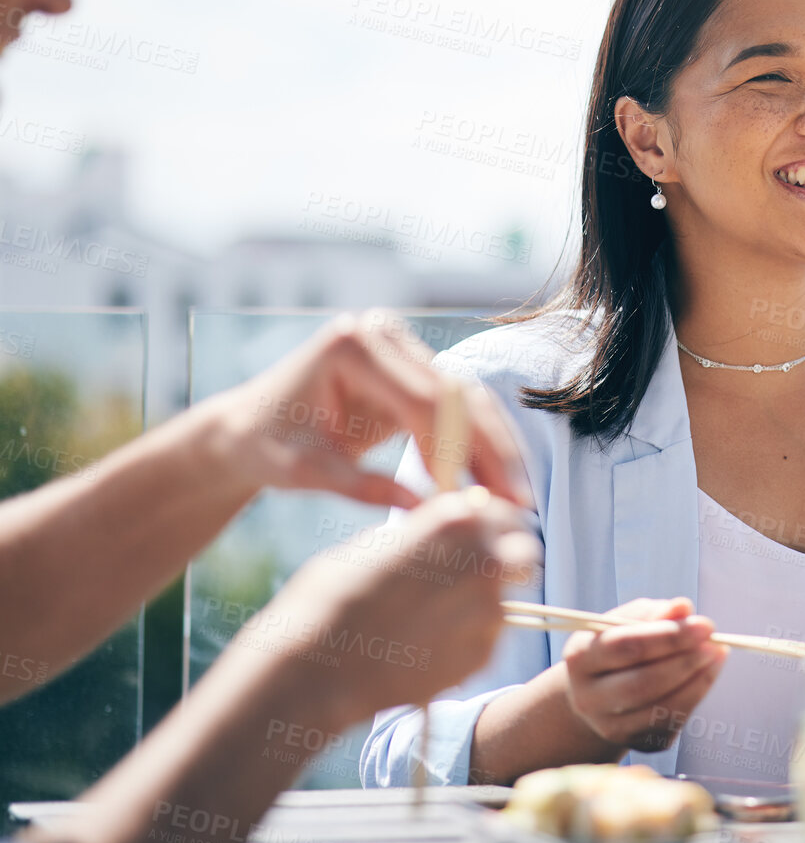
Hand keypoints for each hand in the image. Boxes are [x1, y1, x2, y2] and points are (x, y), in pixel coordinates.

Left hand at [208, 310, 530, 508]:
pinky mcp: (416, 369)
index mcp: (353, 346)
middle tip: (516, 504)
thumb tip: (425, 507)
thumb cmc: (266, 446)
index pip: (421, 400)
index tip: (469, 502)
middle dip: (490, 452)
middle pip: (456, 395)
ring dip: (497, 450)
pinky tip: (496, 484)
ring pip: (470, 400)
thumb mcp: (302, 471)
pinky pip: (461, 408)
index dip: (452, 452)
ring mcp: (404, 347)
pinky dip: (482, 446)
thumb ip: (360, 486)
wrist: (249, 426)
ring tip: (517, 500)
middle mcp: (385, 335)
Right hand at [230, 488, 539, 724]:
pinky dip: (467, 640)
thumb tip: (439, 535)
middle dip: (506, 560)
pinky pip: (487, 638)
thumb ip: (421, 536)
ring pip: (506, 599)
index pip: (503, 511)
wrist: (317, 668)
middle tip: (473, 574)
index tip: (475, 537)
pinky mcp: (483, 655)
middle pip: (524, 552)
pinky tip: (426, 645)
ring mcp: (488, 612)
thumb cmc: (330, 597)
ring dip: (482, 603)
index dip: (489, 525)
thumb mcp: (374, 545)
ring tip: (433, 617)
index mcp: (455, 521)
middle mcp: (484, 560)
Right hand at [560, 597, 727, 753]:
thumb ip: (653, 613)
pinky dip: (696, 696)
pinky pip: (672, 722)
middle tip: (715, 643)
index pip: (625, 648)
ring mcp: (611, 726)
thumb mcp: (626, 622)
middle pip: (641, 684)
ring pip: (660, 709)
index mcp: (580, 658)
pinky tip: (708, 673)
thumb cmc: (617, 646)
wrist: (599, 692)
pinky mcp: (636, 742)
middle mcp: (588, 698)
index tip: (705, 625)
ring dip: (698, 681)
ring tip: (718, 654)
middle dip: (685, 662)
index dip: (668, 637)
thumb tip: (683, 607)